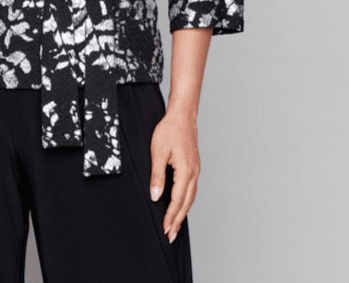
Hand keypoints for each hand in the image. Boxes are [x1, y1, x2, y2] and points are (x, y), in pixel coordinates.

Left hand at [149, 110, 199, 242]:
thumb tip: (156, 197)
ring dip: (182, 213)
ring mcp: (195, 170)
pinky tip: (180, 205)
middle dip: (178, 221)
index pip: (177, 200)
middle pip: (186, 203)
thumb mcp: (158, 152)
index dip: (171, 216)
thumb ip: (157, 176)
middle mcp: (193, 173)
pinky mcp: (193, 167)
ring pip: (190, 197)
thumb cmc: (169, 131)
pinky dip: (186, 201)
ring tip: (175, 225)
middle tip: (171, 236)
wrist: (182, 116)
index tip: (165, 230)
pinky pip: (191, 189)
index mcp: (185, 171)